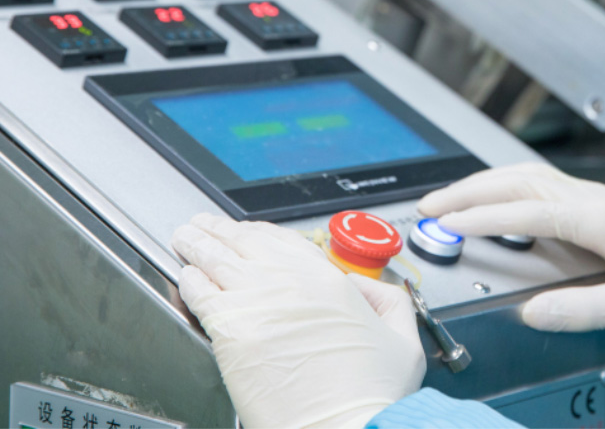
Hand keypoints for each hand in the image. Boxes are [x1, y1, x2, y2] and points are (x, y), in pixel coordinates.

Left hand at [172, 213, 424, 428]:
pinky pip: (200, 293)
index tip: (248, 231)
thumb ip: (388, 301)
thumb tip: (364, 288)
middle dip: (220, 230)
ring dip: (197, 245)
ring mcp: (258, 304)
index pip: (284, 241)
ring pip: (216, 259)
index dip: (260, 232)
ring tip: (185, 238)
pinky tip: (183, 276)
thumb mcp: (403, 339)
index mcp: (331, 281)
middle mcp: (291, 284)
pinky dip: (188, 280)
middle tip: (204, 225)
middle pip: (245, 242)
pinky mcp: (231, 333)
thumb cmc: (371, 397)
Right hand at [418, 163, 604, 332]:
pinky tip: (494, 198)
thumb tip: (534, 311)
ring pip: (526, 175)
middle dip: (470, 190)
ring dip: (484, 183)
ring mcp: (592, 198)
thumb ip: (582, 310)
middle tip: (431, 206)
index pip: (526, 209)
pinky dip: (505, 186)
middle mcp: (591, 199)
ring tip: (449, 199)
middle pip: (518, 180)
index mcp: (598, 217)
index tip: (447, 225)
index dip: (482, 217)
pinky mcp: (594, 206)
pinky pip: (538, 184)